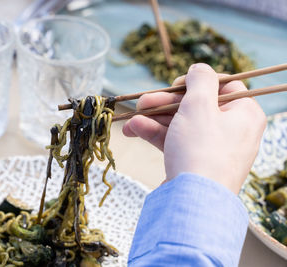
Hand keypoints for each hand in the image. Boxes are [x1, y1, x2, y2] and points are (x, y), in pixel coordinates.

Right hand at [123, 63, 265, 193]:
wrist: (193, 201)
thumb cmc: (201, 149)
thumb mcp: (199, 105)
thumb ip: (199, 79)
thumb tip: (199, 68)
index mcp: (244, 113)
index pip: (224, 86)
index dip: (196, 82)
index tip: (175, 85)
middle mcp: (232, 131)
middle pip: (195, 106)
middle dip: (164, 103)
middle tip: (142, 101)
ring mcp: (213, 149)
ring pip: (181, 124)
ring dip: (154, 119)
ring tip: (131, 120)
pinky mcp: (196, 163)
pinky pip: (177, 141)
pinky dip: (156, 135)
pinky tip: (134, 131)